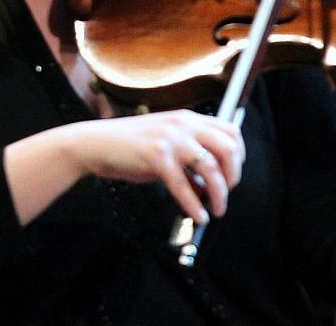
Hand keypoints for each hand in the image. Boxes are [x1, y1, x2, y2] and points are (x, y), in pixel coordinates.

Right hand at [65, 109, 243, 223]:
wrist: (96, 144)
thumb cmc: (129, 147)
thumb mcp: (165, 146)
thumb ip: (188, 161)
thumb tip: (207, 186)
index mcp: (187, 119)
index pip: (230, 131)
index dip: (239, 156)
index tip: (233, 176)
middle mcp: (183, 125)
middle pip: (228, 148)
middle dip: (233, 176)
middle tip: (226, 193)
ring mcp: (170, 139)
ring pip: (211, 168)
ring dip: (219, 194)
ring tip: (214, 210)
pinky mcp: (157, 156)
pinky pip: (184, 186)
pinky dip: (194, 205)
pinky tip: (197, 215)